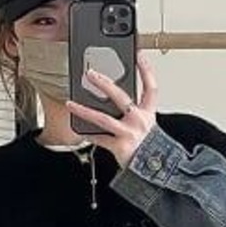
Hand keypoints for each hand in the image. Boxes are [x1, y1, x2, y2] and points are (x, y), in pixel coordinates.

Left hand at [66, 50, 158, 168]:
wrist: (154, 170)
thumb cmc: (150, 148)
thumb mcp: (148, 126)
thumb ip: (135, 112)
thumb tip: (113, 100)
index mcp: (149, 113)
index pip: (151, 87)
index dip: (146, 70)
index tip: (138, 56)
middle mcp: (139, 120)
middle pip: (120, 96)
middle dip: (103, 83)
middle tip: (90, 74)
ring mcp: (129, 133)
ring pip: (102, 118)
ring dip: (84, 110)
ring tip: (71, 103)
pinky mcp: (120, 146)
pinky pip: (100, 139)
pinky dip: (89, 135)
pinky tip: (80, 131)